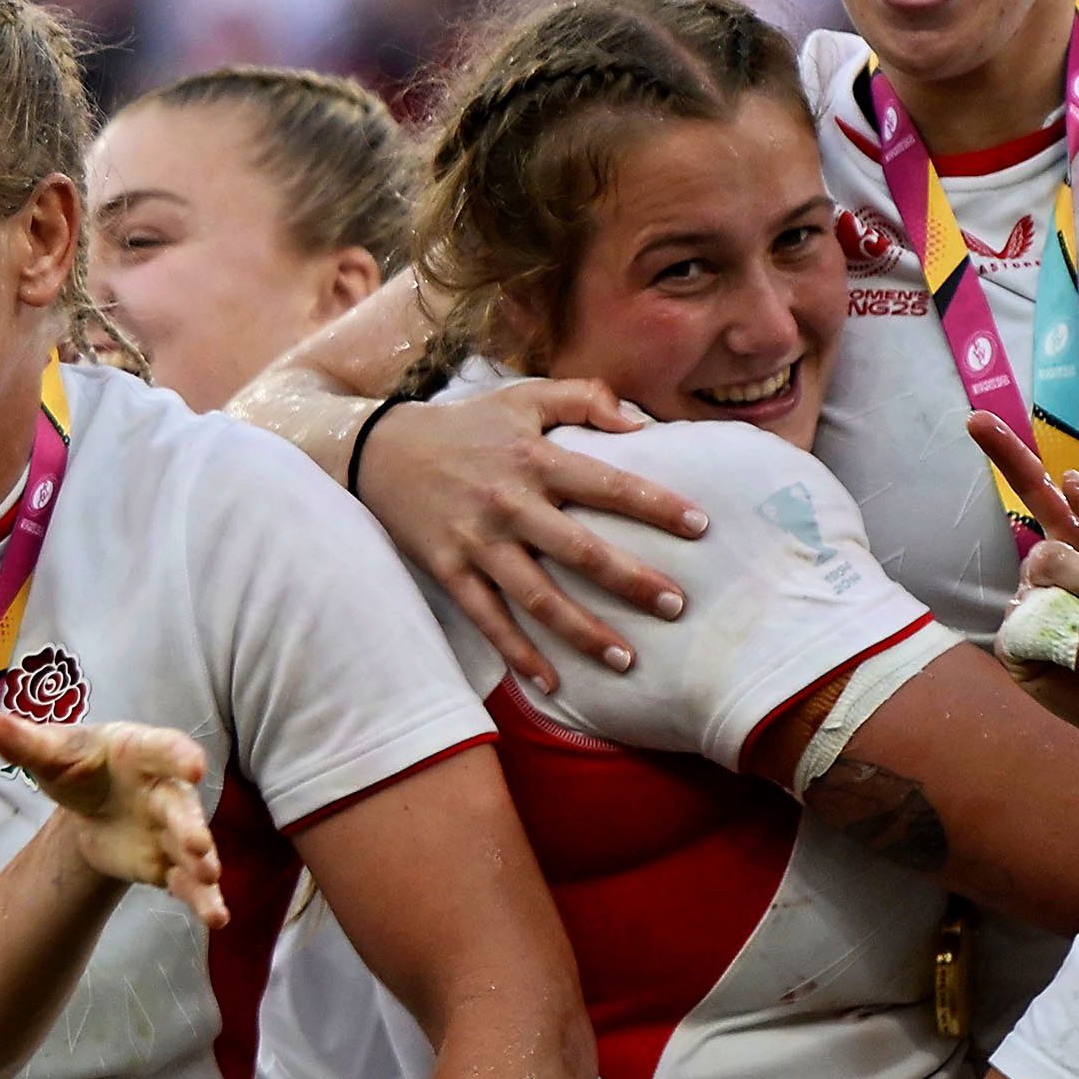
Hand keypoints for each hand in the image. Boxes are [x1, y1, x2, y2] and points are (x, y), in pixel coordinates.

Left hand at [0, 710, 225, 925]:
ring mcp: (171, 830)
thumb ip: (26, 742)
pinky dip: (202, 899)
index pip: (166, 749)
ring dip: (203, 864)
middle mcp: (166, 790)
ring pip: (193, 848)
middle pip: (181, 807)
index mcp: (142, 752)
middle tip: (198, 845)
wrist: (88, 807)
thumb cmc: (79, 767)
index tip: (193, 766)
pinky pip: (188, 883)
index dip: (180, 757)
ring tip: (211, 879)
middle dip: (191, 825)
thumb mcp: (52, 753)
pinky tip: (215, 918)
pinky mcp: (167, 864)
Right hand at [355, 378, 702, 690]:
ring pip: (537, 596)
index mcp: (535, 458)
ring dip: (583, 631)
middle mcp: (509, 504)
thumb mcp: (523, 396)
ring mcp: (477, 542)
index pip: (608, 484)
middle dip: (631, 581)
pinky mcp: (448, 570)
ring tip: (627, 659)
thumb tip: (640, 423)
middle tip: (677, 605)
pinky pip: (488, 619)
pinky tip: (551, 682)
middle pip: (580, 550)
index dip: (657, 506)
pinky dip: (518, 653)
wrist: (377, 449)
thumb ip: (584, 398)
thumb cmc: (465, 426)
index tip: (701, 527)